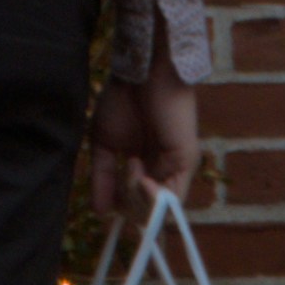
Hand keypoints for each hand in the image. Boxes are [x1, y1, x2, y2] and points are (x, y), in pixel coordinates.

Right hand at [88, 55, 201, 201]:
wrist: (142, 72)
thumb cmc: (123, 99)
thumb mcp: (104, 144)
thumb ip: (103, 178)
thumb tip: (98, 212)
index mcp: (144, 166)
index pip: (134, 204)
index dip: (121, 208)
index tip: (107, 201)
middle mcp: (161, 171)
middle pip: (146, 211)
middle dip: (129, 203)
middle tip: (123, 170)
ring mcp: (175, 168)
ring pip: (159, 208)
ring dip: (139, 197)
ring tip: (132, 165)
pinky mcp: (186, 162)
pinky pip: (172, 198)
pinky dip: (154, 198)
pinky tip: (141, 177)